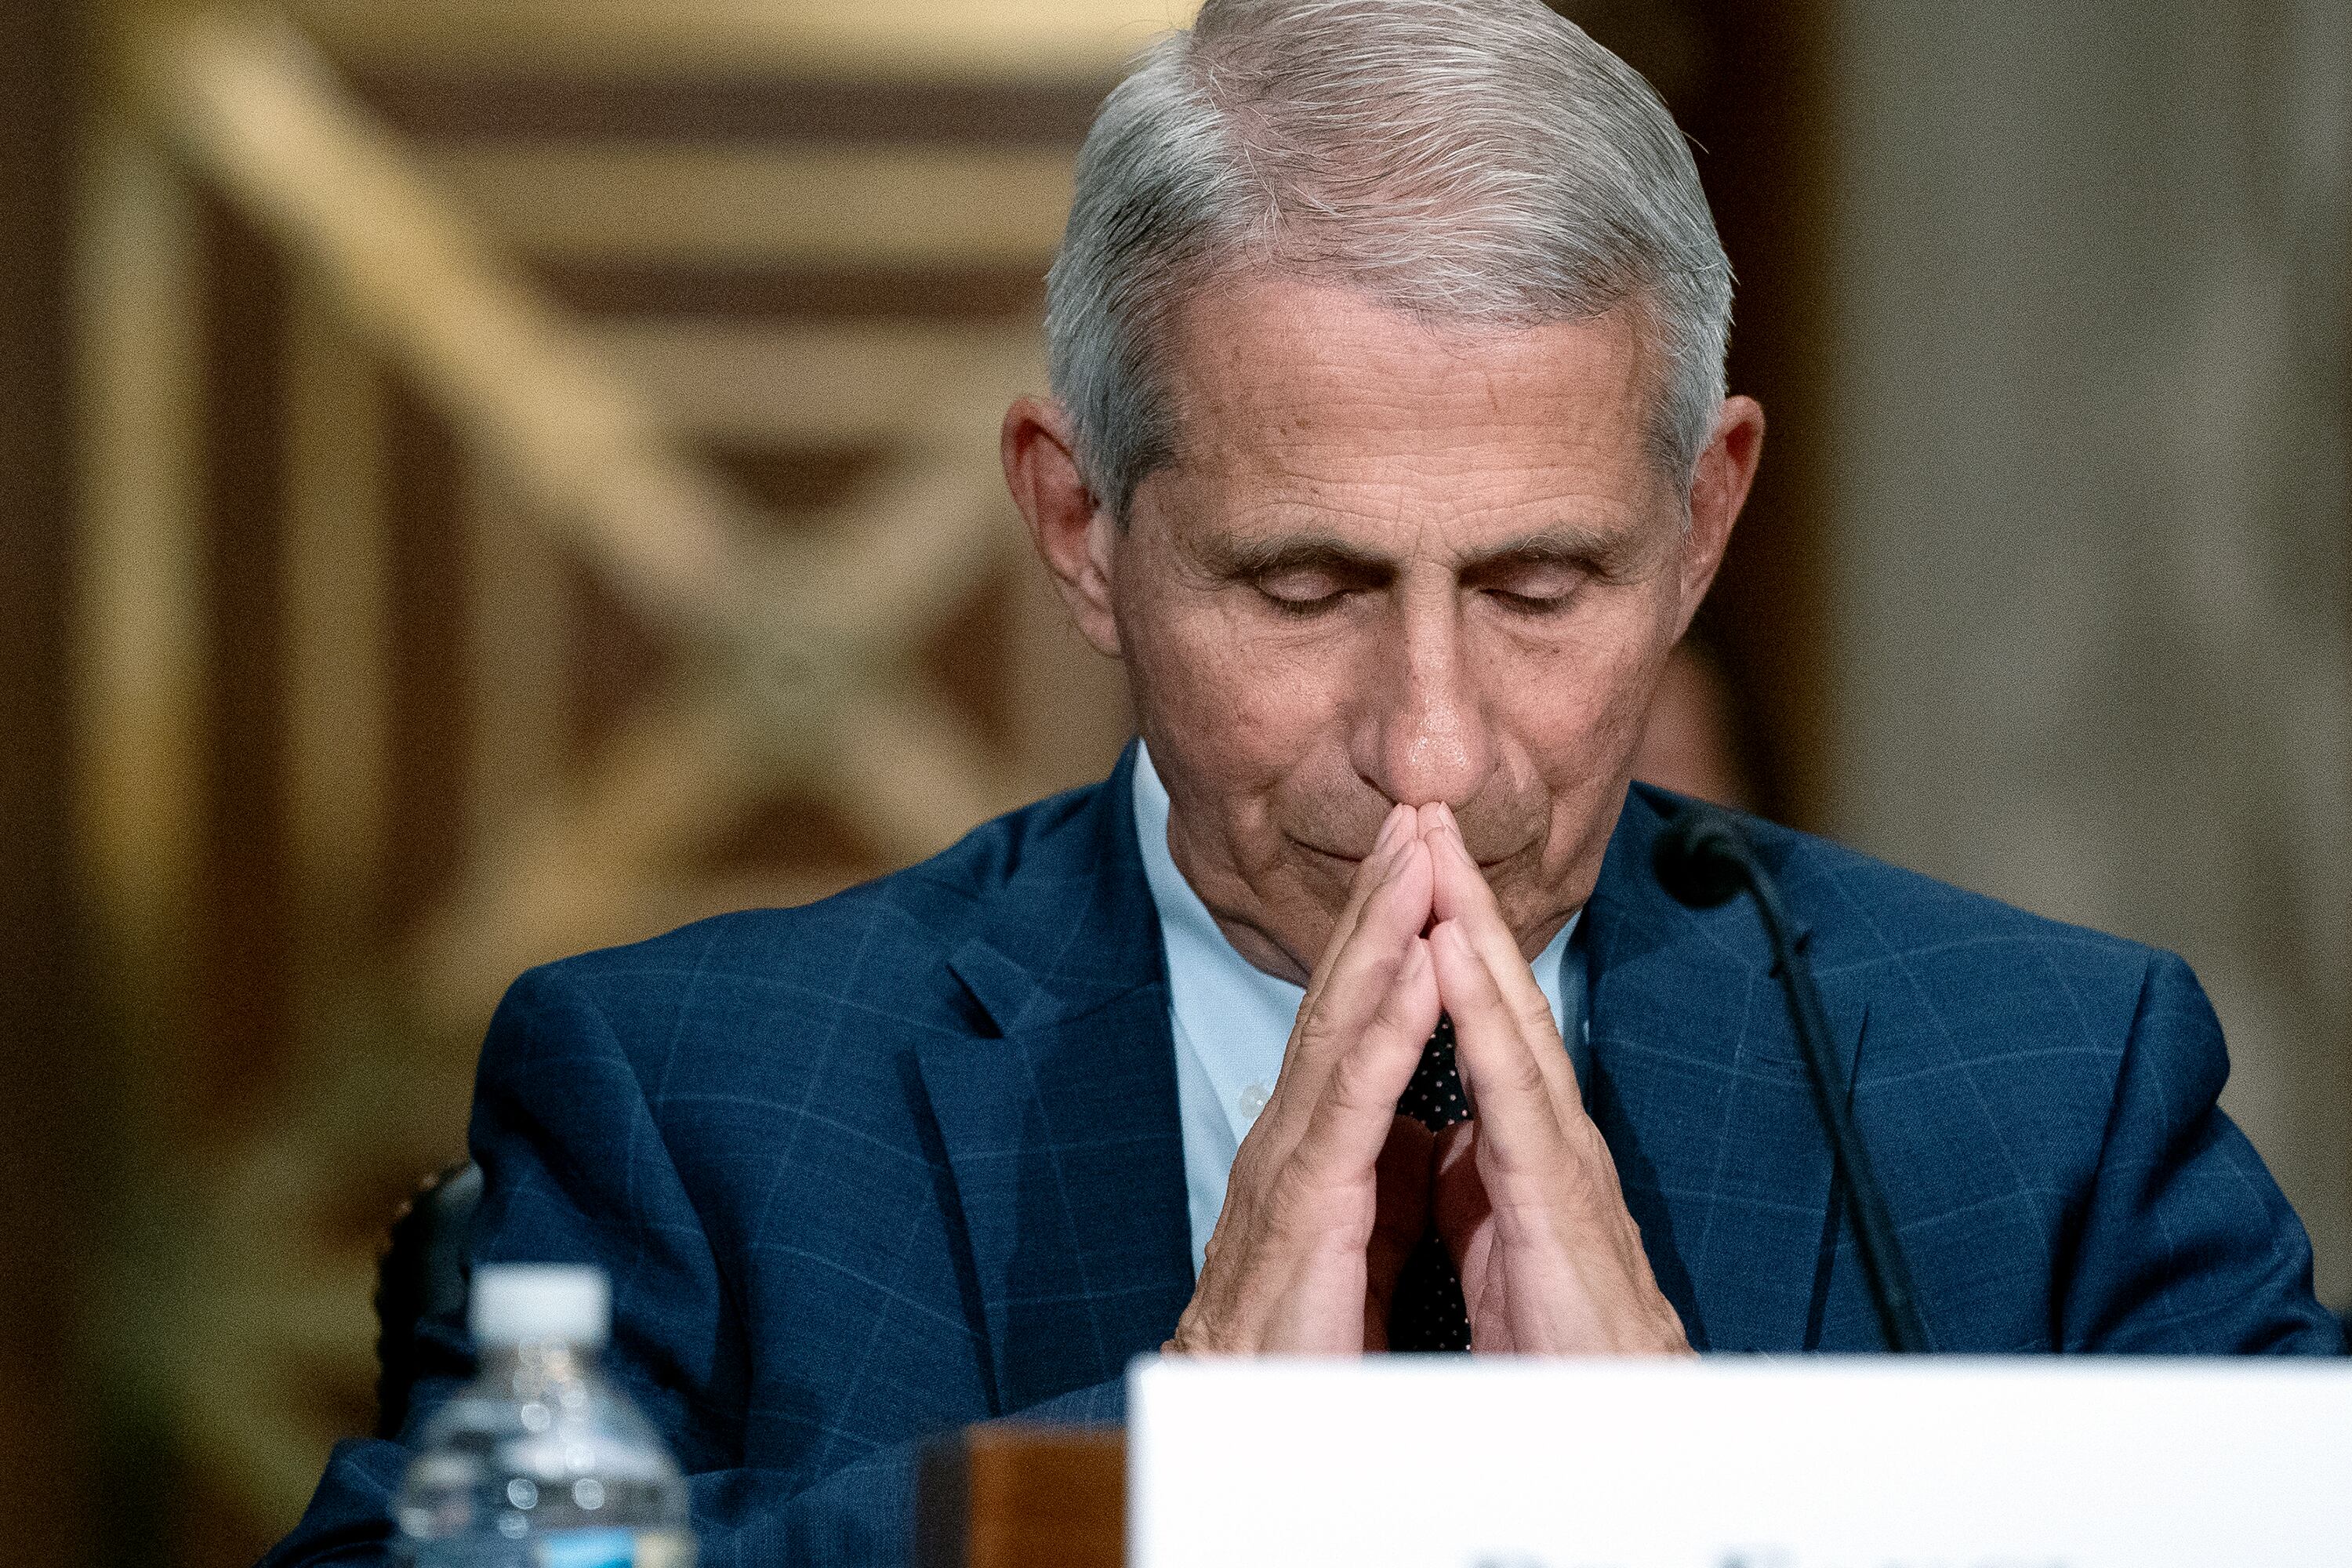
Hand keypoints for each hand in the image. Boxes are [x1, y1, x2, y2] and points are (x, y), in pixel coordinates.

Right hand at [1168, 803, 1443, 1352]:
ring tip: (1420, 854)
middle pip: (1342, 995)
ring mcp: (1292, 1164)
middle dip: (1381, 898)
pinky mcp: (1306, 1207)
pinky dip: (1389, 1025)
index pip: (1355, 1015)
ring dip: (1384, 931)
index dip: (1387, 933)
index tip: (1422, 857)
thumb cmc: (1300, 1342)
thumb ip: (1380, 1170)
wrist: (1248, 1431)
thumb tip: (1417, 1124)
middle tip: (1417, 812)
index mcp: (1314, 1141)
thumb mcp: (1353, 1236)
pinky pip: (1353, 1100)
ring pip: (1342, 1025)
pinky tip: (1419, 963)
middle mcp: (1292, 1134)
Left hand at [1419, 804, 1690, 1354]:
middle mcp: (1546, 1135)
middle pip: (1497, 995)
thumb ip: (1466, 1188)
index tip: (1406, 868)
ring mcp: (1560, 1161)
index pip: (1478, 1021)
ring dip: (1470, 926)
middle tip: (1423, 808)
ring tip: (1434, 845)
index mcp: (1521, 1147)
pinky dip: (1480, 1017)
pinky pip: (1512, 1093)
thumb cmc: (1559, 1353)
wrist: (1615, 1436)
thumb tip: (1438, 1145)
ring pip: (1511, 1019)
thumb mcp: (1492, 1250)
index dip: (1442, 943)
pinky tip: (1446, 953)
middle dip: (1459, 898)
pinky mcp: (1558, 1202)